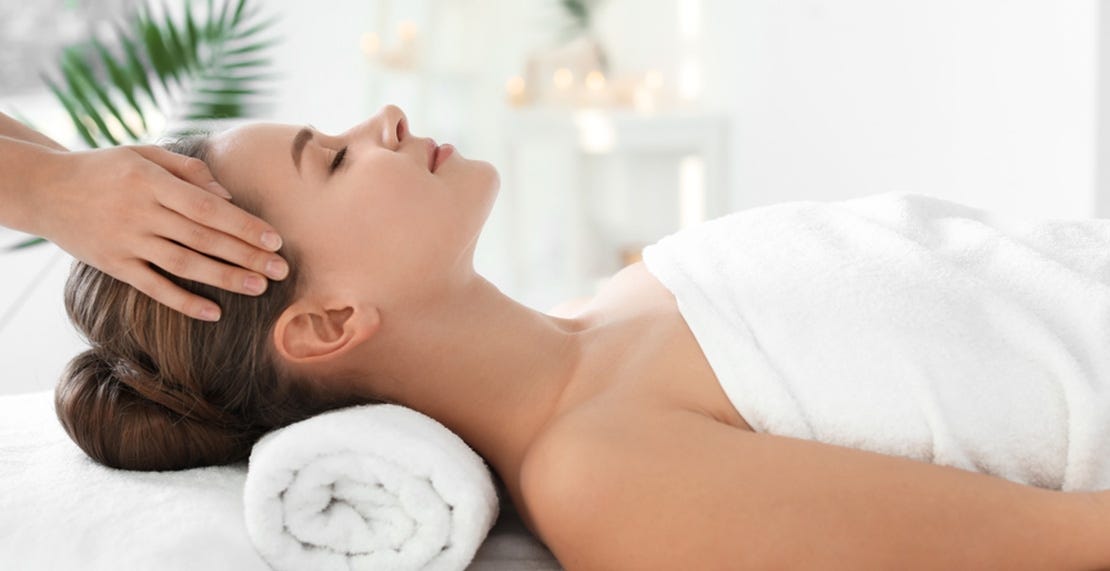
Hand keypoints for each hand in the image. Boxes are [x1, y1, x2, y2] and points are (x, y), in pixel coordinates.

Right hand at [32, 145, 288, 321]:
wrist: (44, 189)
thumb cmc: (105, 168)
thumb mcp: (143, 153)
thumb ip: (187, 170)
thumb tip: (227, 195)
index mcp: (151, 182)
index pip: (208, 208)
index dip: (243, 226)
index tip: (275, 240)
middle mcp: (140, 213)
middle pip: (203, 239)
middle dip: (246, 255)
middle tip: (282, 269)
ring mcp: (126, 242)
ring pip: (184, 265)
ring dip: (224, 278)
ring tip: (259, 287)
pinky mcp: (114, 265)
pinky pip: (153, 287)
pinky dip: (183, 302)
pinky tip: (214, 313)